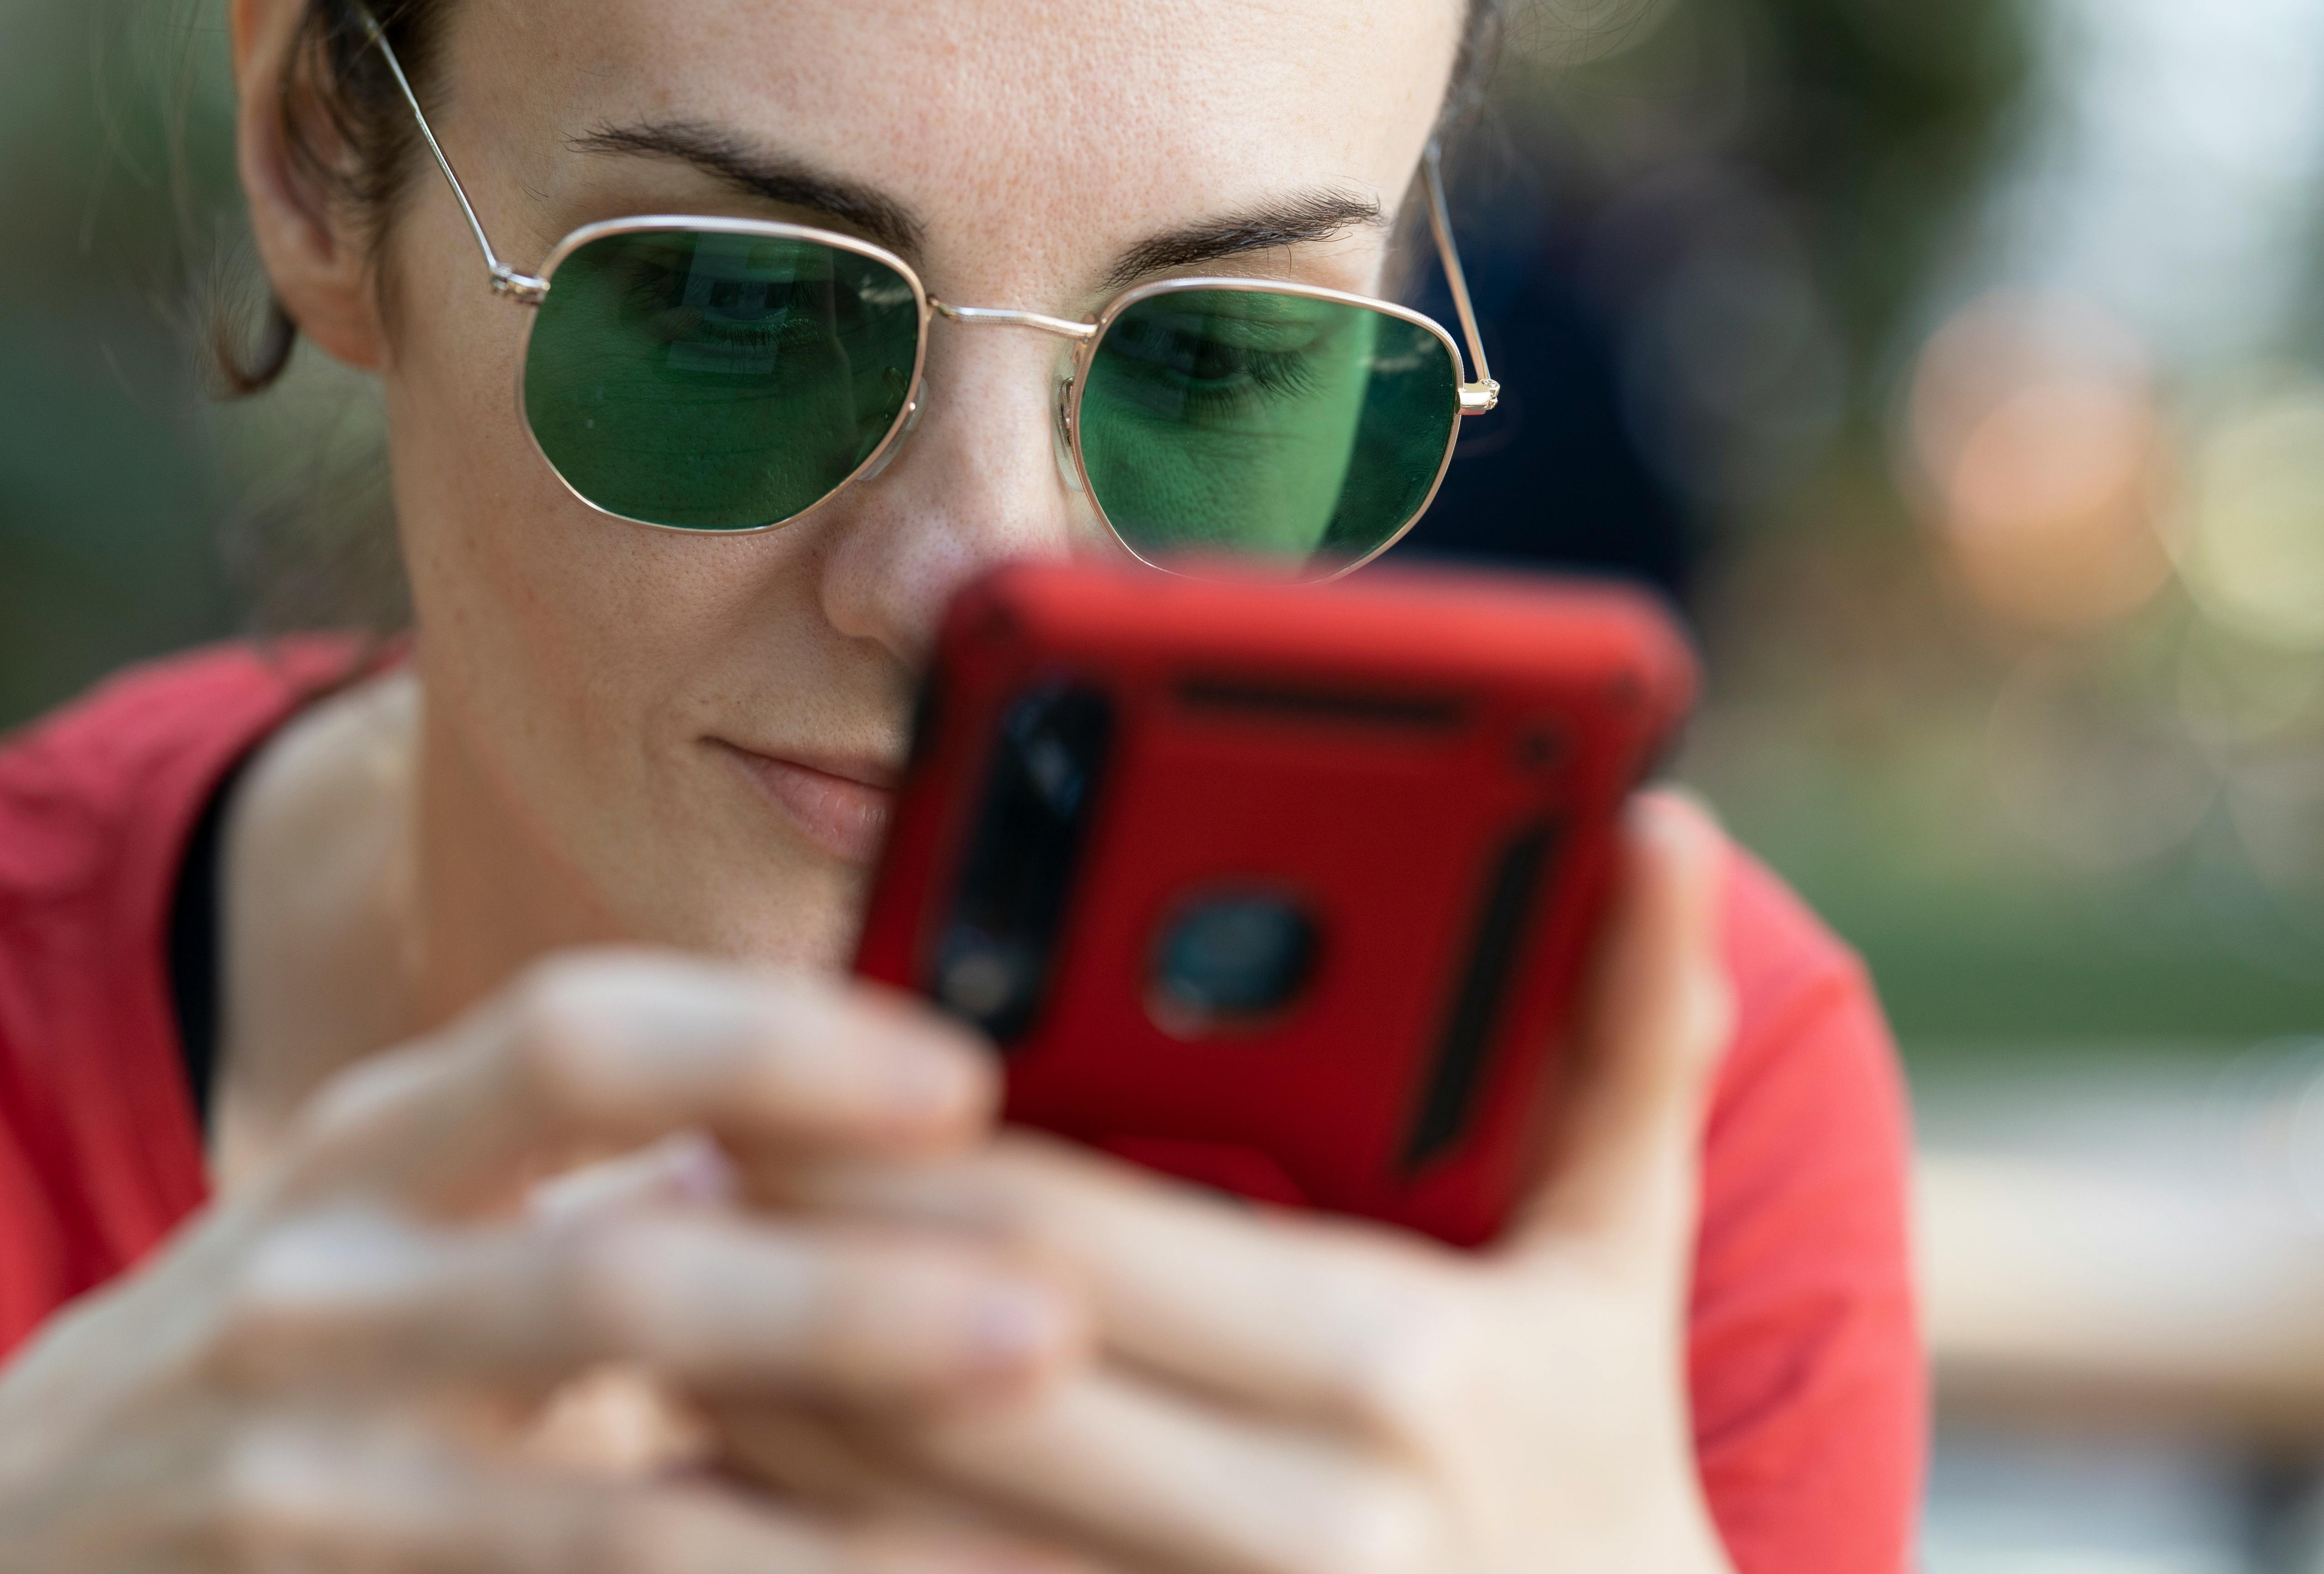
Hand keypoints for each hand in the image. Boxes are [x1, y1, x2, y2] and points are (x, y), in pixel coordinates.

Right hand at [0, 950, 1089, 1573]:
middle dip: (844, 1302)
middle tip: (1056, 1313)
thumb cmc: (255, 1371)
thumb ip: (577, 1186)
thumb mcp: (390, 1230)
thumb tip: (804, 1133)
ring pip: (598, 1526)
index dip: (773, 1041)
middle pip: (610, 1283)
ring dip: (829, 1539)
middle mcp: (321, 1298)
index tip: (963, 1074)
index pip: (582, 1039)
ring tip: (1028, 1544)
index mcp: (375, 1153)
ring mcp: (288, 1484)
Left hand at [723, 792, 1741, 1573]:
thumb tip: (1667, 823)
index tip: (754, 1080)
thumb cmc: (1600, 1470)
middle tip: (660, 1167)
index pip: (1064, 1224)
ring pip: (897, 1526)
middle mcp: (1304, 1523)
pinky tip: (714, 1478)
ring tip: (656, 1305)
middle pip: (952, 1362)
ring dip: (754, 1412)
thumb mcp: (1623, 1269)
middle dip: (785, 1261)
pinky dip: (793, 1556)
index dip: (885, 1147)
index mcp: (1397, 1363)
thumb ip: (1628, 1044)